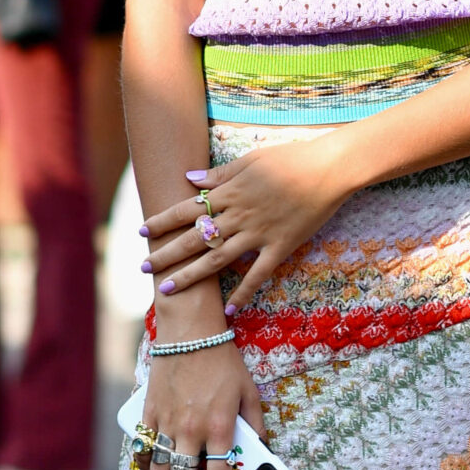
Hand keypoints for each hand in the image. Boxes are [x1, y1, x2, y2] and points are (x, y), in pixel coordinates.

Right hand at [139, 342, 264, 469]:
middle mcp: (191, 430)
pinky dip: (146, 465)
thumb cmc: (223, 361)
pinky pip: (143, 448)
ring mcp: (167, 422)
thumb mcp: (250, 393)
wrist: (190, 332)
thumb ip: (256, 426)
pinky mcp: (149, 412)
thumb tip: (262, 452)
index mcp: (220, 428)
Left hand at [141, 135, 350, 313]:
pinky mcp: (280, 247)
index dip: (163, 221)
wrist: (327, 169)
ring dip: (190, 276)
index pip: (186, 209)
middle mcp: (238, 216)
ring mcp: (258, 234)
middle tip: (144, 268)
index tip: (142, 231)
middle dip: (167, 253)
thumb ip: (220, 174)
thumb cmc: (290, 158)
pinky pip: (258, 275)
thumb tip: (190, 180)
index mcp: (229, 192)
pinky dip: (243, 294)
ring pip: (217, 260)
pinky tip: (229, 311)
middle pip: (194, 238)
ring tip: (168, 290)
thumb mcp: (250, 160)